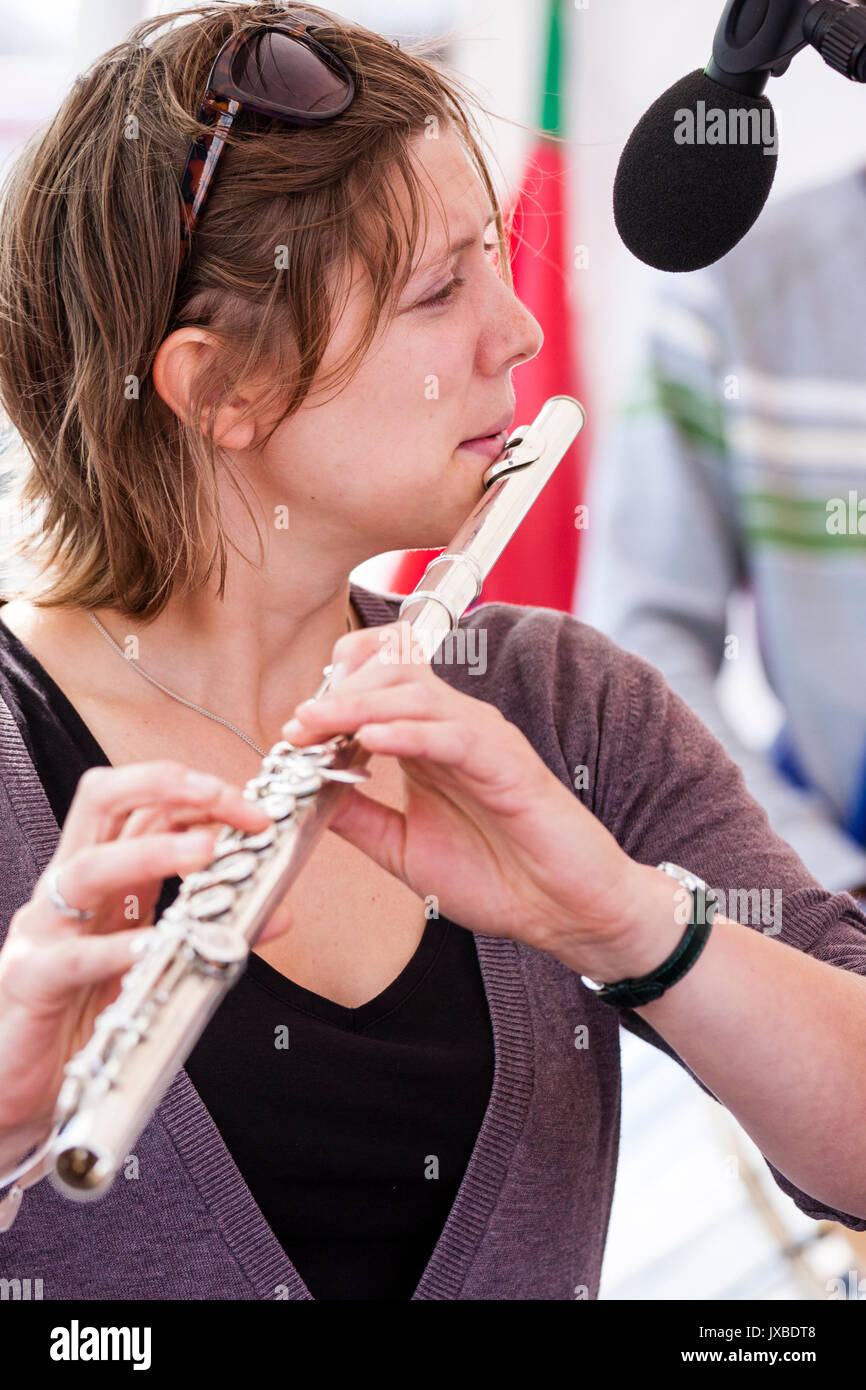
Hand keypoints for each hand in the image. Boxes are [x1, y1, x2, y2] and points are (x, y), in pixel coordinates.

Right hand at [0, 761, 274, 1142]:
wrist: (25, 1085)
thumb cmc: (89, 1014)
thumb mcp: (158, 959)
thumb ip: (210, 928)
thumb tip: (278, 912)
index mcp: (104, 876)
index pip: (145, 804)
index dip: (200, 794)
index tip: (255, 810)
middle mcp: (70, 889)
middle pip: (103, 801)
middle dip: (164, 784)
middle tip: (222, 796)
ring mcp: (44, 930)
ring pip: (87, 868)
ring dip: (150, 852)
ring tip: (204, 851)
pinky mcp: (30, 981)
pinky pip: (71, 958)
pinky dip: (114, 949)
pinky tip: (152, 947)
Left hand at [281, 620, 641, 974]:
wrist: (566, 913)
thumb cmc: (500, 879)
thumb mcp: (404, 850)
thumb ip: (359, 818)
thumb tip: (304, 796)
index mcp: (432, 743)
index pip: (383, 684)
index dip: (336, 690)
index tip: (295, 726)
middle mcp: (458, 729)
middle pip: (393, 677)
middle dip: (337, 695)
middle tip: (297, 725)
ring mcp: (485, 742)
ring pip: (417, 696)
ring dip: (359, 705)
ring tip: (317, 724)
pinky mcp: (509, 766)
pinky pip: (453, 736)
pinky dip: (409, 733)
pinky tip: (372, 741)